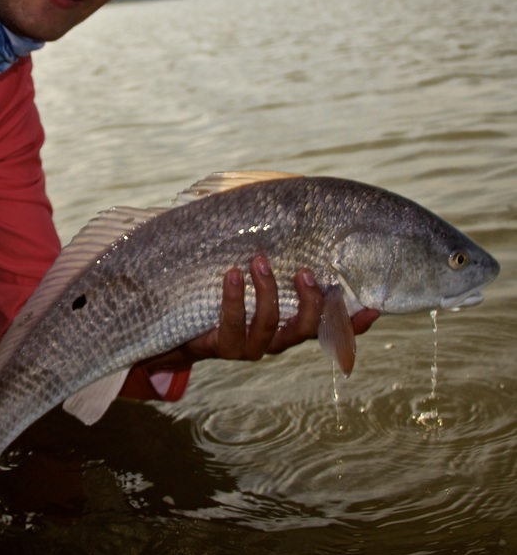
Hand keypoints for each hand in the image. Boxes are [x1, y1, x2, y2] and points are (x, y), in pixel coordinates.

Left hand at [139, 255, 379, 375]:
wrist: (179, 324)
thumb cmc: (223, 289)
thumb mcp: (253, 273)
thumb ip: (276, 254)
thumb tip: (289, 207)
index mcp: (292, 324)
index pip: (332, 327)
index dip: (355, 323)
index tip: (375, 306)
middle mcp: (278, 339)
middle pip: (306, 328)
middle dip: (310, 301)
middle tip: (304, 271)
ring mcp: (252, 346)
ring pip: (270, 324)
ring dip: (267, 291)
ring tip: (258, 261)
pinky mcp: (224, 347)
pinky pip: (233, 324)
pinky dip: (233, 298)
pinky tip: (232, 275)